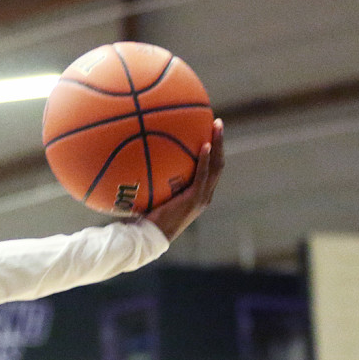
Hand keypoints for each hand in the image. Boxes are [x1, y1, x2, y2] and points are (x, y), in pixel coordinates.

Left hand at [144, 117, 223, 241]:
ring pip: (217, 167)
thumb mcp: (153, 194)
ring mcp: (202, 197)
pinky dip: (206, 160)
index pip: (211, 169)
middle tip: (217, 124)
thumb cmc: (146, 217)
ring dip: (218, 145)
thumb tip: (138, 157)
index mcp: (198, 194)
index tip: (210, 132)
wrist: (149, 236)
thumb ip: (154, 178)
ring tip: (216, 127)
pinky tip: (204, 145)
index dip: (214, 150)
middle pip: (219, 164)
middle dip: (220, 143)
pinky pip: (203, 175)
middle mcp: (204, 195)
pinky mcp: (196, 199)